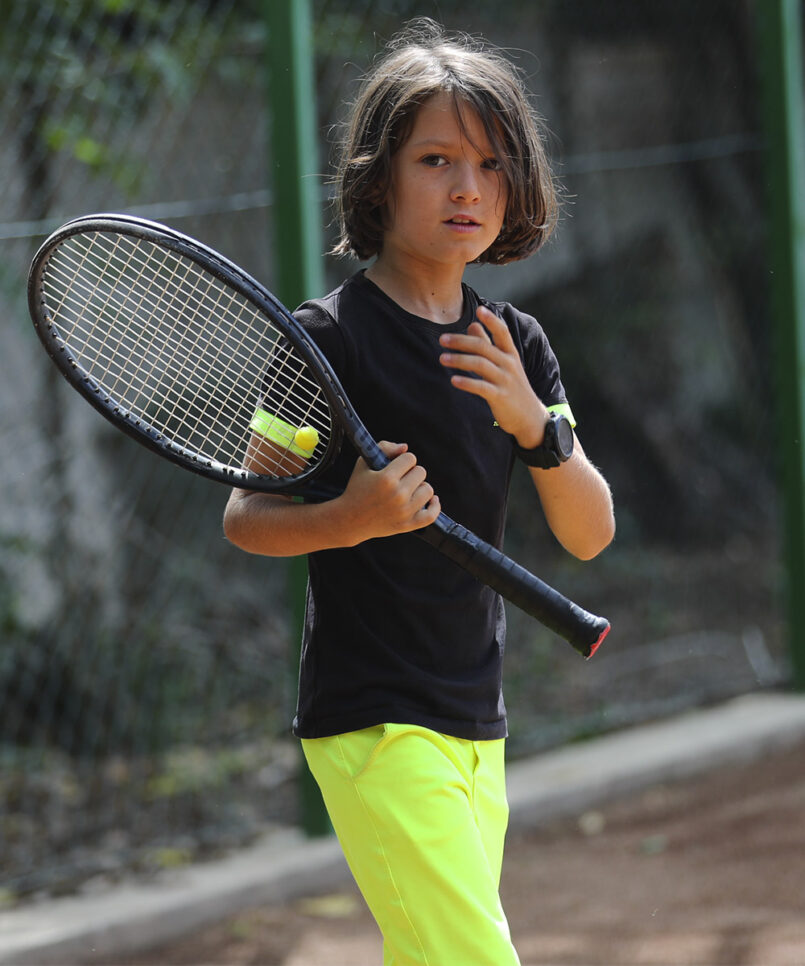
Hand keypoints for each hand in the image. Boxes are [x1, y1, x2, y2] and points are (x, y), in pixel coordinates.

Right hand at [339, 440, 440, 543]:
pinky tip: (430, 500)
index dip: (403, 460)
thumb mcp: (363, 464)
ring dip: (419, 487)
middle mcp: (398, 495)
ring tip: (408, 490)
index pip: (410, 458)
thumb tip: (405, 448)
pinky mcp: (408, 525)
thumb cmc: (356, 489)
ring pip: (428, 490)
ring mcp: (404, 511)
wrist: (349, 520)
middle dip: (410, 472)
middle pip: (421, 472)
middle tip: (399, 479)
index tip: (395, 466)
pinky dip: (434, 506)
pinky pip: (432, 515)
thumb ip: (384, 448)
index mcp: (386, 478)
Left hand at [439, 305, 546, 447]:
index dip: (492, 321)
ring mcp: (505, 381)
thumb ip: (488, 344)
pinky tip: (454, 380)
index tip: (479, 310)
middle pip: (483, 347)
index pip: (502, 333)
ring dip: (459, 360)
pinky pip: (481, 388)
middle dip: (461, 342)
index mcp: (511, 354)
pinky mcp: (500, 397)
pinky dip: (467, 383)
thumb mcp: (505, 364)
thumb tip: (473, 324)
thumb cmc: (513, 387)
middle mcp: (509, 365)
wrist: (530, 417)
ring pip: (480, 365)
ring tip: (442, 358)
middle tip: (442, 339)